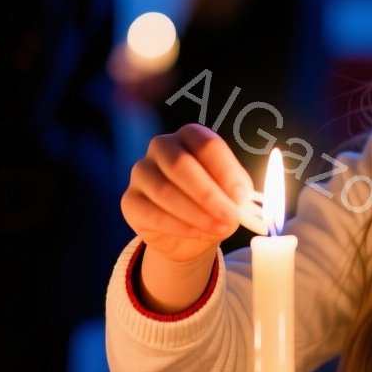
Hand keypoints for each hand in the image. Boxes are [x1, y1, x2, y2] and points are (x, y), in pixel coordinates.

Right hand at [122, 124, 254, 265]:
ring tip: (218, 229)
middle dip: (208, 194)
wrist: (190, 235)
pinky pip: (151, 213)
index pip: (206, 144)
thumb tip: (239, 200)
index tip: (241, 196)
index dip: (225, 170)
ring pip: (164, 190)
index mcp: (190, 136)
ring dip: (196, 213)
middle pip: (180, 164)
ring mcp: (141, 172)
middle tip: (230, 216)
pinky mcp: (130, 201)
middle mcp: (161, 147)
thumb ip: (236, 193)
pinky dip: (178, 226)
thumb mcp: (231, 196)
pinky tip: (197, 233)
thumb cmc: (213, 205)